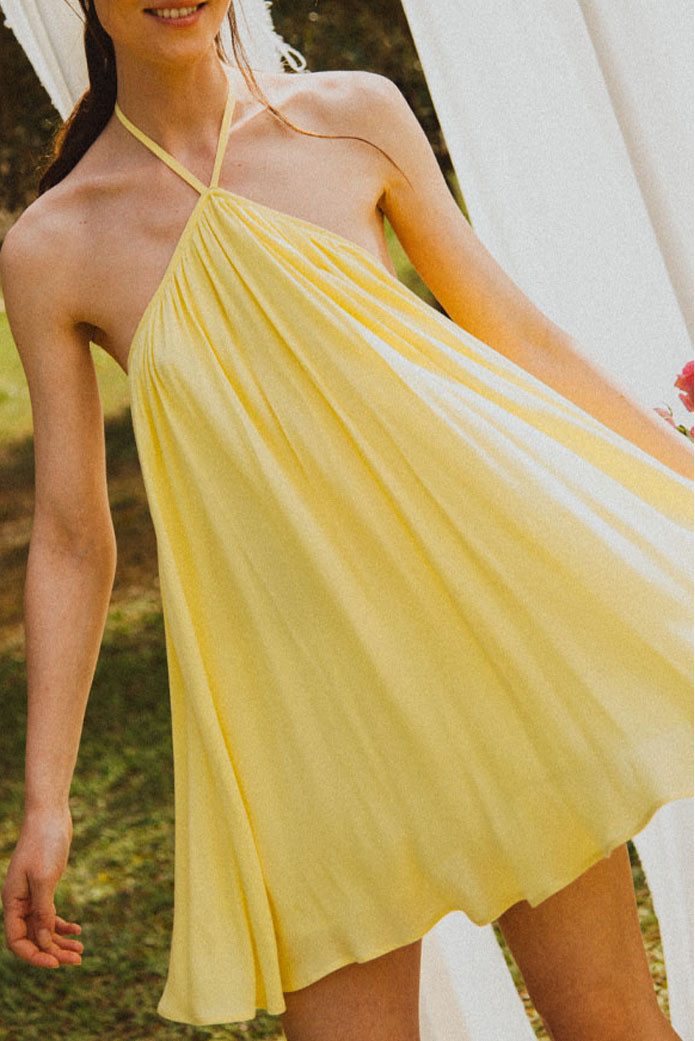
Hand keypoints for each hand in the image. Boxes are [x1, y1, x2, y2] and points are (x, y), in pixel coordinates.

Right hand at [1, 807, 82, 967]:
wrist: (50, 815)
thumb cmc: (44, 843)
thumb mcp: (44, 879)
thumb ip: (42, 911)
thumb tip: (42, 942)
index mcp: (11, 902)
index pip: (17, 941)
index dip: (34, 955)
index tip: (55, 963)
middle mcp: (18, 902)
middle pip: (32, 938)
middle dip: (53, 952)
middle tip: (78, 960)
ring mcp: (31, 896)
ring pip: (43, 929)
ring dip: (60, 941)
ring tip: (81, 951)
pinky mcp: (45, 888)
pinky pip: (50, 915)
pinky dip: (63, 925)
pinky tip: (78, 930)